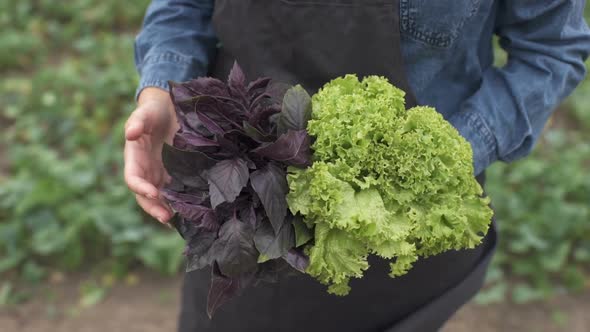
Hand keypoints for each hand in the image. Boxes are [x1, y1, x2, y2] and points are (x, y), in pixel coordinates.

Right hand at [124, 87, 178, 223]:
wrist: (170, 109)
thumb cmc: (154, 110)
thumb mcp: (145, 111)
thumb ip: (137, 121)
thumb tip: (130, 133)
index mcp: (134, 157)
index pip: (133, 178)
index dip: (141, 188)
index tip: (153, 193)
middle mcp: (146, 170)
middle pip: (145, 195)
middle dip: (154, 208)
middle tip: (167, 218)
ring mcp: (161, 174)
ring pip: (161, 199)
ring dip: (167, 211)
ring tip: (178, 222)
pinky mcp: (176, 175)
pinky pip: (176, 193)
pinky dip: (181, 204)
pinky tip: (191, 214)